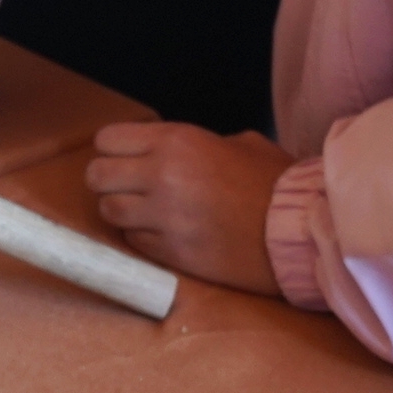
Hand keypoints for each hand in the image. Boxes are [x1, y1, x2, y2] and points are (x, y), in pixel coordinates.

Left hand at [86, 123, 289, 295]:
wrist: (296, 230)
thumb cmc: (271, 182)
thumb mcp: (234, 143)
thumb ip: (191, 144)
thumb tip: (166, 151)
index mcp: (175, 141)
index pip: (107, 139)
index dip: (113, 150)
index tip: (126, 159)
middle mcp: (161, 175)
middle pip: (96, 175)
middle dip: (108, 181)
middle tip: (128, 188)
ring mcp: (163, 217)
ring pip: (109, 211)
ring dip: (122, 212)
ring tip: (146, 213)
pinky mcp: (171, 253)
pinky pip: (134, 242)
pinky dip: (141, 239)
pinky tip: (164, 234)